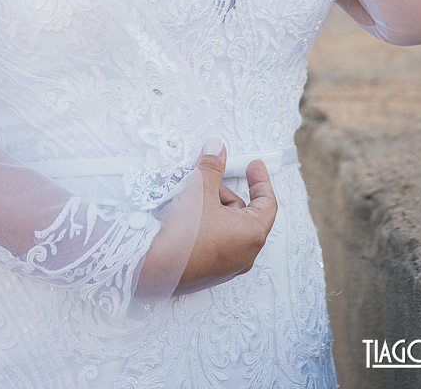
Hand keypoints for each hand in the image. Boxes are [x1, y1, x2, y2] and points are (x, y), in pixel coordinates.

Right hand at [175, 137, 277, 292]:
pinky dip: (204, 223)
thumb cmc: (183, 234)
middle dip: (223, 191)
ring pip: (226, 225)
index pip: (267, 202)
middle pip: (242, 212)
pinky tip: (185, 214)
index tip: (253, 166)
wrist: (153, 268)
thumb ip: (212, 166)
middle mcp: (244, 254)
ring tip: (188, 196)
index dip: (260, 180)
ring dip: (210, 206)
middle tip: (205, 179)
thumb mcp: (200, 190)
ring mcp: (227, 266)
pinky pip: (214, 240)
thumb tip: (217, 148)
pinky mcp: (208, 272)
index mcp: (252, 234)